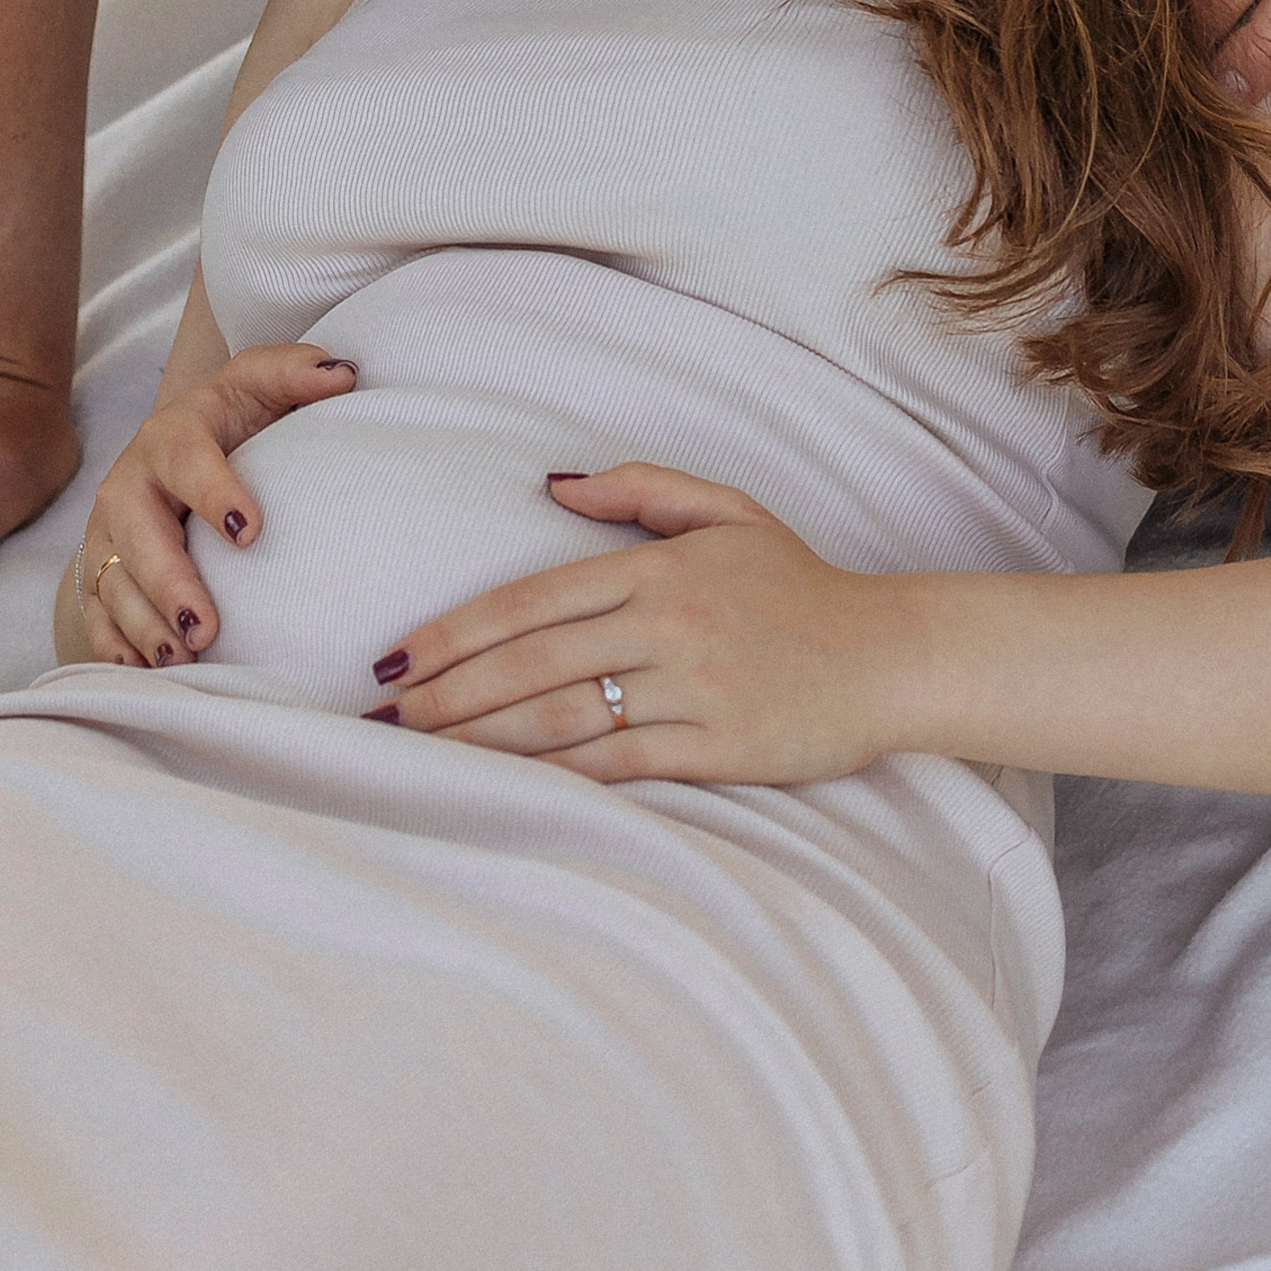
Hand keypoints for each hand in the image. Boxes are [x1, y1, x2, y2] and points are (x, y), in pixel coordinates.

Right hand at [72, 345, 358, 666]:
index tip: (251, 531)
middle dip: (169, 583)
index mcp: (171, 436)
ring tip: (180, 657)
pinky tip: (143, 669)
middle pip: (138, 535)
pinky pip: (97, 614)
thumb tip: (342, 374)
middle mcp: (129, 485)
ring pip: (114, 582)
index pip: (187, 462)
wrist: (177, 444)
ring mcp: (108, 534)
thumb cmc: (231, 417)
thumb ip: (296, 372)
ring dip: (143, 624)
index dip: (215, 493)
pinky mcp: (100, 571)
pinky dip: (114, 644)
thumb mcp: (260, 382)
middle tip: (205, 626)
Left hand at [369, 466, 913, 785]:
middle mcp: (668, 626)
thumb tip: (554, 485)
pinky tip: (501, 785)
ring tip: (417, 750)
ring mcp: (691, 691)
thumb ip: (641, 489)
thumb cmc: (801, 585)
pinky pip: (617, 765)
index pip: (532, 599)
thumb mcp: (728, 511)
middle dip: (446, 691)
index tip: (396, 654)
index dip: (455, 630)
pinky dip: (552, 776)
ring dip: (479, 738)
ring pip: (563, 718)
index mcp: (659, 568)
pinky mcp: (716, 750)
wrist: (888, 656)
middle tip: (382, 711)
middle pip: (532, 662)